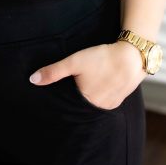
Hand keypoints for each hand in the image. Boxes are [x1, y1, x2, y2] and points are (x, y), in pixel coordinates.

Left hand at [29, 40, 145, 109]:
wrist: (132, 56)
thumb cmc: (102, 58)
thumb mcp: (74, 62)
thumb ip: (53, 71)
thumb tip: (32, 80)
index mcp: (86, 103)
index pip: (70, 104)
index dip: (65, 97)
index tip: (63, 89)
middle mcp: (99, 108)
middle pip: (83, 104)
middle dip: (78, 95)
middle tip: (77, 82)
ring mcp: (111, 105)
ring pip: (95, 101)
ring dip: (91, 94)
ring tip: (90, 81)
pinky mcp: (120, 98)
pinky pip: (106, 99)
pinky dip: (102, 92)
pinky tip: (101, 82)